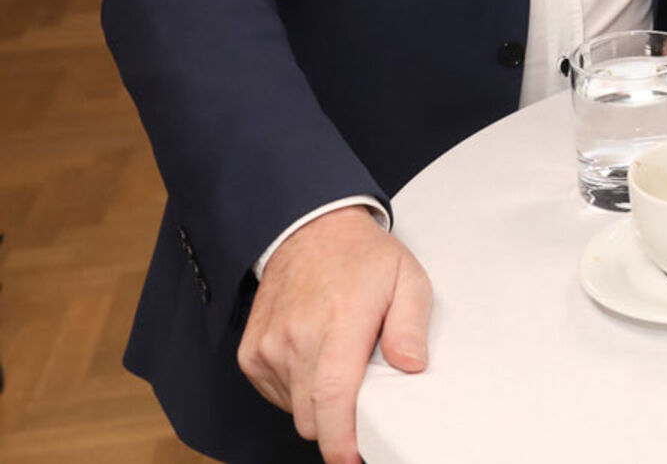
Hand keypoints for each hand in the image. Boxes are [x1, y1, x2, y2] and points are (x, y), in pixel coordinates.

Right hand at [238, 208, 431, 463]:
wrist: (310, 229)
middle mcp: (295, 338)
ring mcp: (267, 346)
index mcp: (338, 323)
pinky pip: (277, 394)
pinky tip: (316, 360)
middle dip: (337, 424)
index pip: (332, 398)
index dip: (341, 440)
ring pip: (294, 409)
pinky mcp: (250, 352)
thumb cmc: (363, 257)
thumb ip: (411, 325)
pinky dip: (298, 390)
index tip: (352, 459)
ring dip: (318, 404)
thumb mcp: (407, 279)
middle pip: (311, 417)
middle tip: (363, 400)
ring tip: (340, 364)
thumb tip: (412, 366)